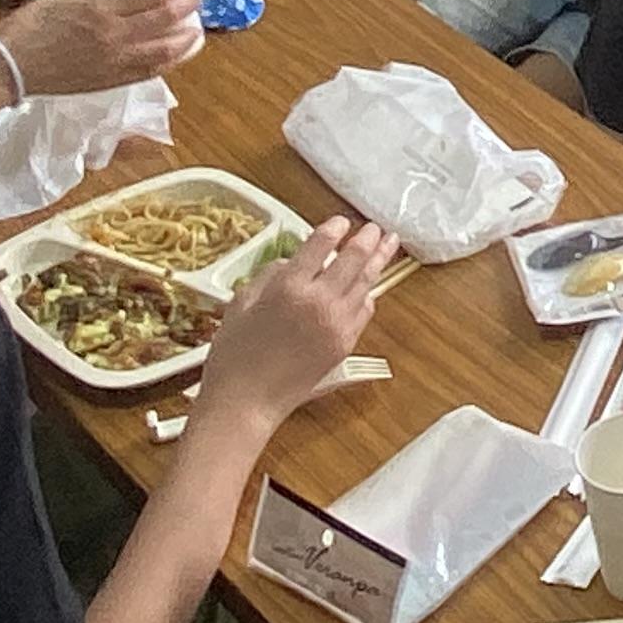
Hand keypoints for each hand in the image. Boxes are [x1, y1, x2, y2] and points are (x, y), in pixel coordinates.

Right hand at [0, 0, 203, 94]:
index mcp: (100, 9)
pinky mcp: (111, 81)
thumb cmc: (28, 28)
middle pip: (162, 19)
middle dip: (186, 5)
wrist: (10, 68)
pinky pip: (148, 72)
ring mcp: (115, 62)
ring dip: (185, 37)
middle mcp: (113, 36)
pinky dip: (167, 62)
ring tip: (196, 27)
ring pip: (163, 50)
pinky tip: (176, 55)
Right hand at [192, 216, 387, 434]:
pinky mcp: (345, 344)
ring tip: (388, 245)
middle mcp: (319, 301)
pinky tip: (368, 287)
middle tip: (374, 228)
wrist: (247, 401)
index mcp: (289, 286)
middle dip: (366, 240)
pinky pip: (364, 311)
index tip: (341, 221)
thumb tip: (293, 262)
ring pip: (365, 284)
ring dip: (378, 261)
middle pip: (352, 259)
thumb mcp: (240, 303)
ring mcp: (336, 323)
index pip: (321, 244)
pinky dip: (367, 295)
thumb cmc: (234, 353)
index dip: (334, 228)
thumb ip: (269, 276)